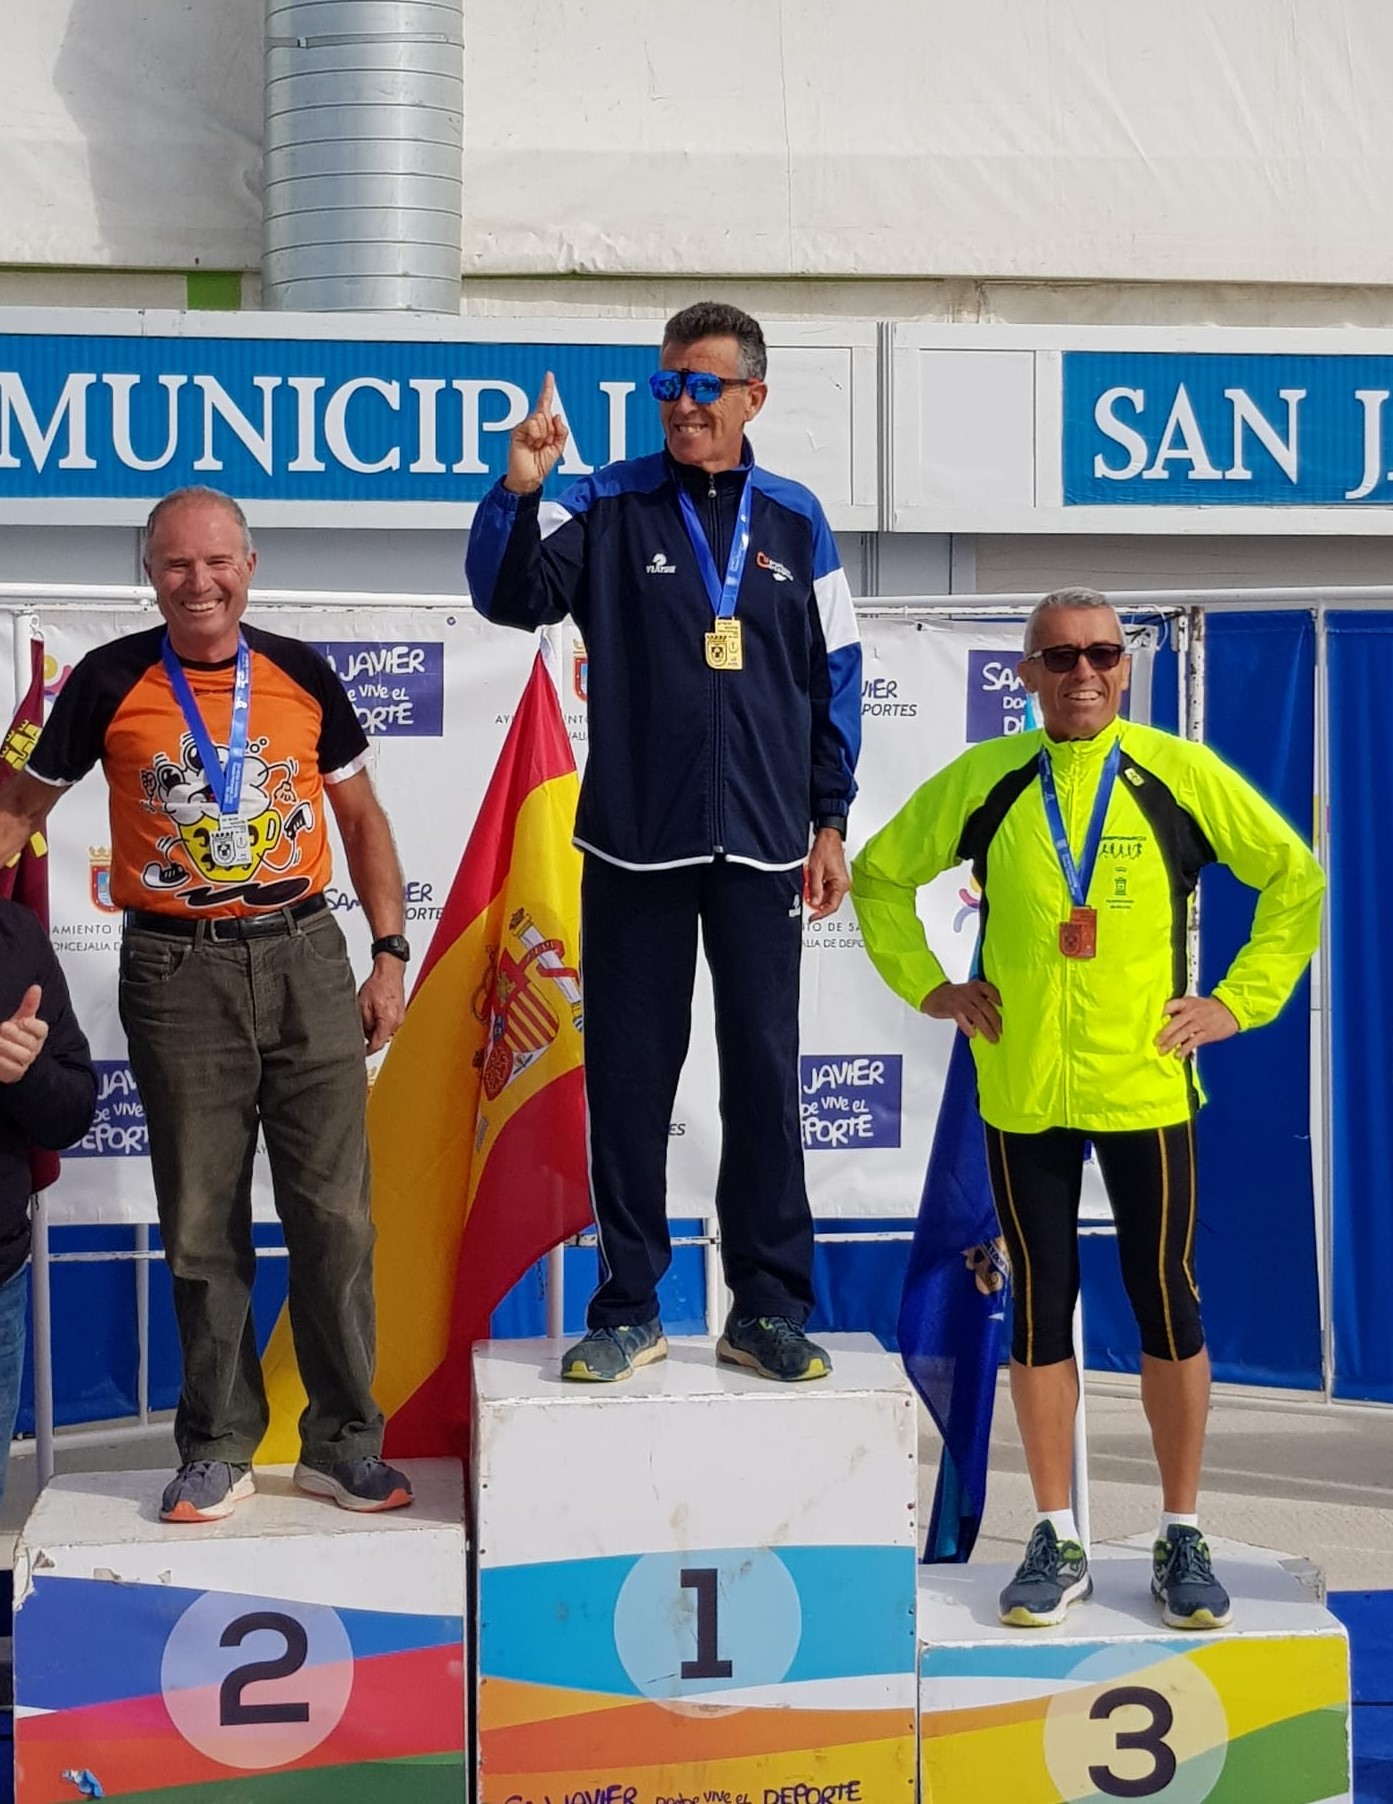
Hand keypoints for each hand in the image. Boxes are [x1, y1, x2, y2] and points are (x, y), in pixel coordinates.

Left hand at [0, 984, 46, 1082]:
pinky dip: (2, 1061)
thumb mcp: (21, 1018)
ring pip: (22, 1056)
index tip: (22, 1020)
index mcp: (38, 1034)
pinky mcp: (16, 1072)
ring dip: (8, 1047)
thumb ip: (29, 1004)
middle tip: (3, 1027)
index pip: (41, 1030)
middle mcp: (34, 1048)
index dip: (32, 1026)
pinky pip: (11, 1068)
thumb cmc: (13, 1033)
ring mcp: (26, 1061)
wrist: (4, 1052)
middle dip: (16, 1035)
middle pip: (30, 1043)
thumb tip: (36, 987)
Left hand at [359, 958, 406, 1054]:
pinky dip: (380, 1021)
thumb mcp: (362, 1006)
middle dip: (369, 1035)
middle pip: (381, 1039)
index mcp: (388, 1021)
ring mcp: (400, 1019)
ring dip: (375, 1027)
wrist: (389, 972)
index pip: (377, 1044)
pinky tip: (375, 1010)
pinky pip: (388, 1024)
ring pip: (384, 1032)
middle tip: (360, 1025)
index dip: (367, 1050)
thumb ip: (363, 1025)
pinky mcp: (400, 1015)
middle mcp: (397, 1022)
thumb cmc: (378, 984)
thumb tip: (362, 1036)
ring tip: (368, 1013)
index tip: (359, 1053)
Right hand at [504, 371, 568, 493]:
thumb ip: (561, 431)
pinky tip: (530, 444)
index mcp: (543, 425)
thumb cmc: (541, 465)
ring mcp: (525, 426)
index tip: (549, 375)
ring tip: (536, 446)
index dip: (548, 389)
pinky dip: (536, 436)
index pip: (545, 403)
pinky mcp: (518, 430)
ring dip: (543, 435)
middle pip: (546, 413)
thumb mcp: (558, 448)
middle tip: (544, 444)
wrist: (529, 477)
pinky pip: (533, 424)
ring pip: (541, 419)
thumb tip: (556, 416)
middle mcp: (533, 423)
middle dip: (550, 431)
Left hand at [804, 829, 848, 920]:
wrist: (828, 837)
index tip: (812, 917)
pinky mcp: (835, 879)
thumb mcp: (815, 870)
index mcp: (841, 884)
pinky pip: (825, 889)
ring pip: (826, 896)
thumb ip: (814, 888)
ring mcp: (839, 882)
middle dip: (816, 902)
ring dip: (815, 894)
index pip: (832, 906)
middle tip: (805, 899)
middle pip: (829, 902)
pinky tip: (811, 882)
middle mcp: (842, 884)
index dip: (821, 914)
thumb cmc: (826, 849)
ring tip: (808, 884)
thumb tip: (813, 902)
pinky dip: (817, 888)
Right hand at [921, 979, 1001, 1042]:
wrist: (933, 994)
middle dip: (996, 1021)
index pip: (992, 991)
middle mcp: (970, 992)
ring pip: (976, 1015)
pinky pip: (961, 1019)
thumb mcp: (970, 993)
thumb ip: (983, 1001)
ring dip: (986, 1028)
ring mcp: (960, 1000)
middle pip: (986, 1006)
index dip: (1001, 1001)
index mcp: (976, 986)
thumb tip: (998, 1016)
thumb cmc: (955, 996)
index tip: (1010, 1011)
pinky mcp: (951, 1008)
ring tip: (993, 1038)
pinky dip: (968, 1027)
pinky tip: (973, 1034)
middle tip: (1003, 1032)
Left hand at [1156, 994, 1237, 1057]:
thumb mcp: (1193, 1002)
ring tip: (1162, 1051)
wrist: (1230, 1010)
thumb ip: (1179, 1009)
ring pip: (1182, 1033)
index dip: (1160, 1013)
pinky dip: (1185, 1049)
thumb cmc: (1208, 1007)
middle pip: (1175, 1022)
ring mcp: (1199, 1023)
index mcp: (1187, 1003)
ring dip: (1171, 1043)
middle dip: (1164, 1033)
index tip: (1151, 1021)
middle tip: (1155, 1042)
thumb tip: (1162, 1018)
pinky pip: (1193, 1042)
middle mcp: (1192, 1013)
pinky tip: (1178, 1054)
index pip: (1170, 1006)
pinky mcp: (1206, 1033)